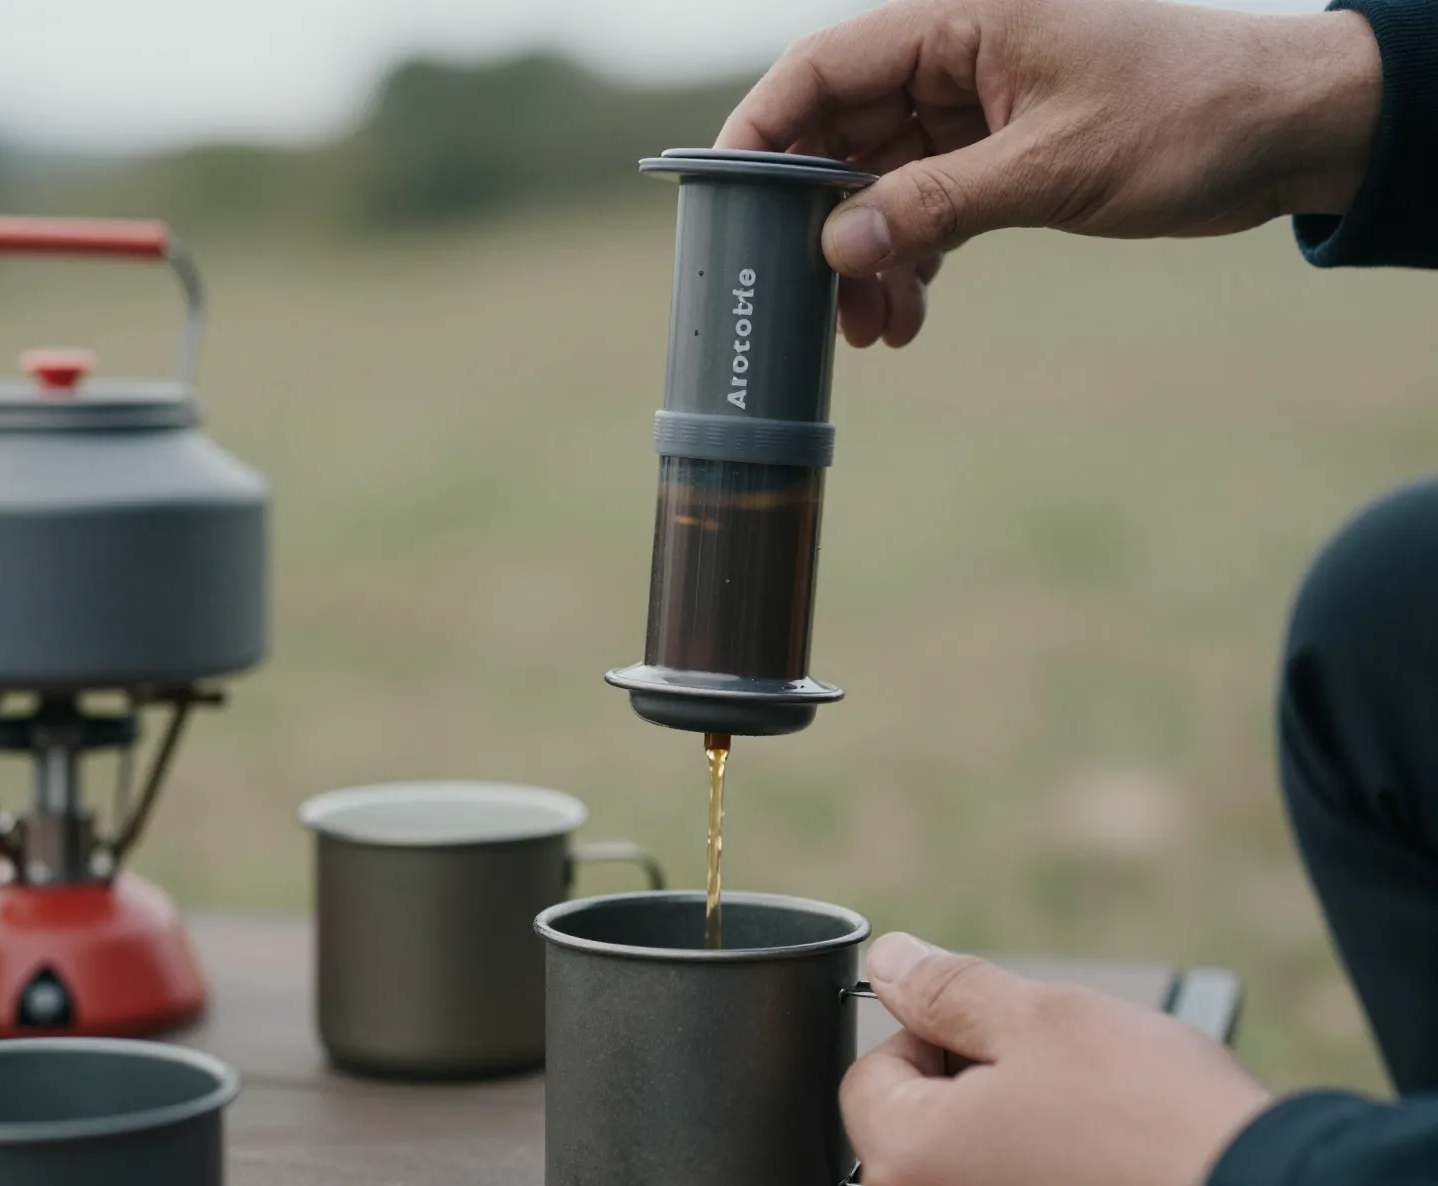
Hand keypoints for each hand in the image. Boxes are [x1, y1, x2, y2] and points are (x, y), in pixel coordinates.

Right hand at [717, 0, 1381, 346]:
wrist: (1285, 130)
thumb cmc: (1187, 112)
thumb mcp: (1053, 164)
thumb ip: (937, 205)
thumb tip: (836, 250)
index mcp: (959, 21)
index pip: (823, 68)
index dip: (761, 132)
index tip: (723, 202)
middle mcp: (954, 61)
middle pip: (840, 135)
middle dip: (817, 223)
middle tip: (803, 297)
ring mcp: (973, 112)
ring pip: (878, 187)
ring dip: (864, 261)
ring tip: (869, 331)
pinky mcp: (998, 158)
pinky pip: (924, 212)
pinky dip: (910, 265)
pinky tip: (906, 320)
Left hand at [844, 933, 1272, 1185]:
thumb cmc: (1157, 1122)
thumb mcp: (1043, 1017)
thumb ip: (946, 989)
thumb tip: (890, 960)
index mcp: (906, 1166)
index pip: (868, 1073)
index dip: (930, 1037)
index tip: (999, 1037)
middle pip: (906, 1134)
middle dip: (963, 1092)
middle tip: (1049, 1081)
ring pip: (954, 1184)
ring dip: (999, 1145)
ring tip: (1082, 1130)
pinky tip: (1092, 1179)